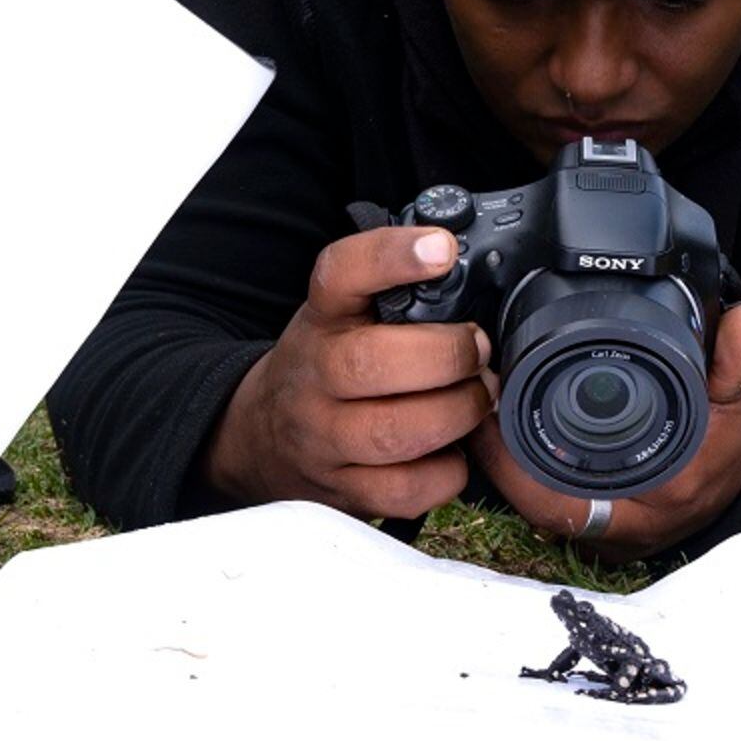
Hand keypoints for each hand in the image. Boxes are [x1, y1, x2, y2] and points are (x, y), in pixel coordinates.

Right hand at [197, 227, 495, 518]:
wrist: (262, 436)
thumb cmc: (325, 365)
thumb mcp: (343, 314)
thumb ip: (395, 291)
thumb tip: (471, 271)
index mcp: (321, 318)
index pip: (341, 273)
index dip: (392, 257)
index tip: (442, 248)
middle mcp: (314, 376)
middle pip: (372, 363)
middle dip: (447, 355)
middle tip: (479, 349)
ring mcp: (324, 439)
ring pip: (395, 433)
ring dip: (457, 413)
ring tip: (478, 397)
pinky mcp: (344, 491)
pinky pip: (409, 489)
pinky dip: (448, 471)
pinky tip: (453, 449)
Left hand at [467, 303, 740, 562]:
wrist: (733, 497)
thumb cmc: (726, 458)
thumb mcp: (732, 409)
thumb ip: (731, 364)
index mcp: (646, 501)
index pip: (559, 501)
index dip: (513, 467)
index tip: (491, 415)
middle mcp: (615, 524)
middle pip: (533, 501)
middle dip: (497, 455)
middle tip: (475, 402)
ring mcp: (597, 526)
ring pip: (533, 501)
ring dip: (506, 461)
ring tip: (483, 412)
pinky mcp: (587, 516)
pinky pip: (542, 497)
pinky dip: (522, 468)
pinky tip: (504, 434)